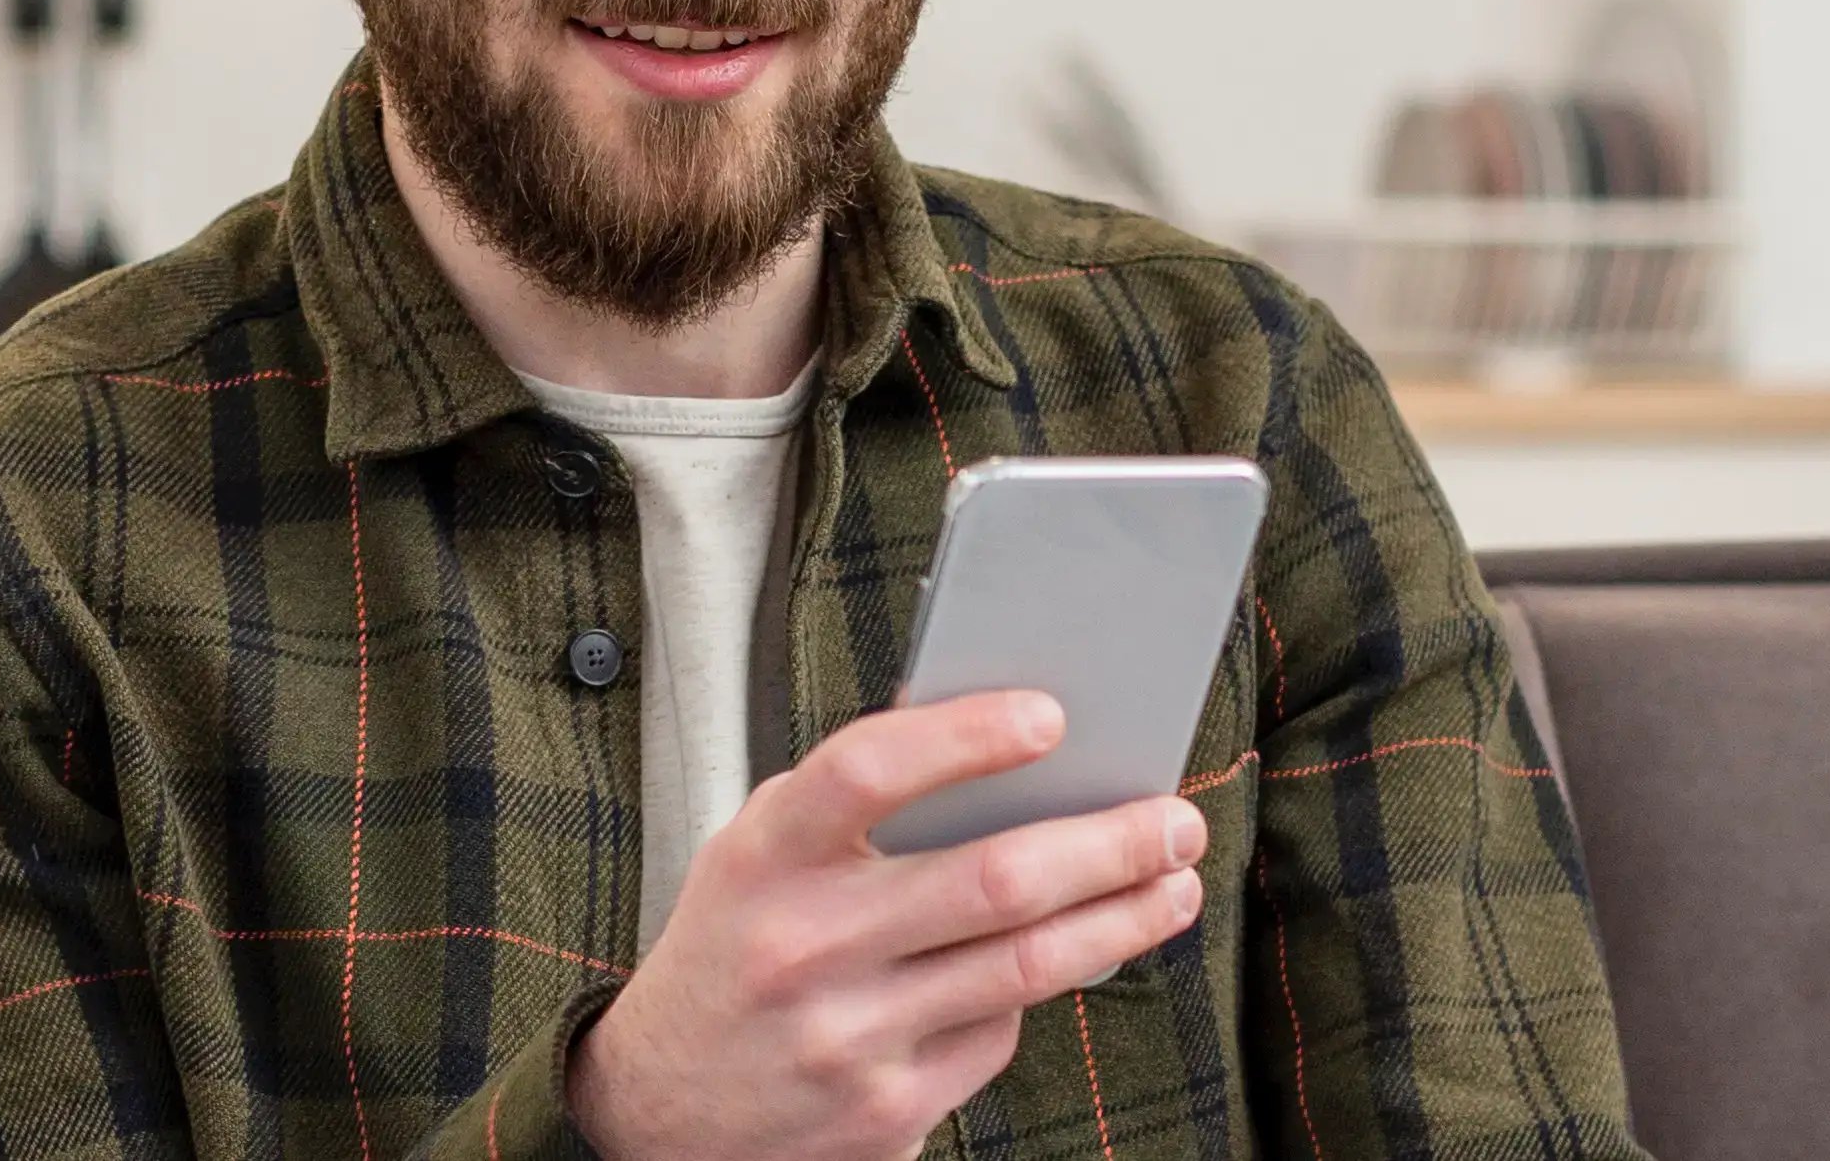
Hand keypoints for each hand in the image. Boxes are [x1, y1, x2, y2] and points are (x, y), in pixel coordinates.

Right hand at [565, 690, 1207, 1160]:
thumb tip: (999, 738)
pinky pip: (999, 1033)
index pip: (867, 770)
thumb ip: (851, 802)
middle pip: (993, 880)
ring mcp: (847, 1039)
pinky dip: (1038, 991)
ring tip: (1173, 884)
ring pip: (1028, 967)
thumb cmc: (734, 949)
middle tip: (1175, 819)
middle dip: (1111, 844)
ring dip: (1124, 918)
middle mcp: (803, 948)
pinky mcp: (886, 1112)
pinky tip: (1064, 959)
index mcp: (763, 858)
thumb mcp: (757, 857)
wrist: (654, 1114)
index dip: (965, 736)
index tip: (1051, 715)